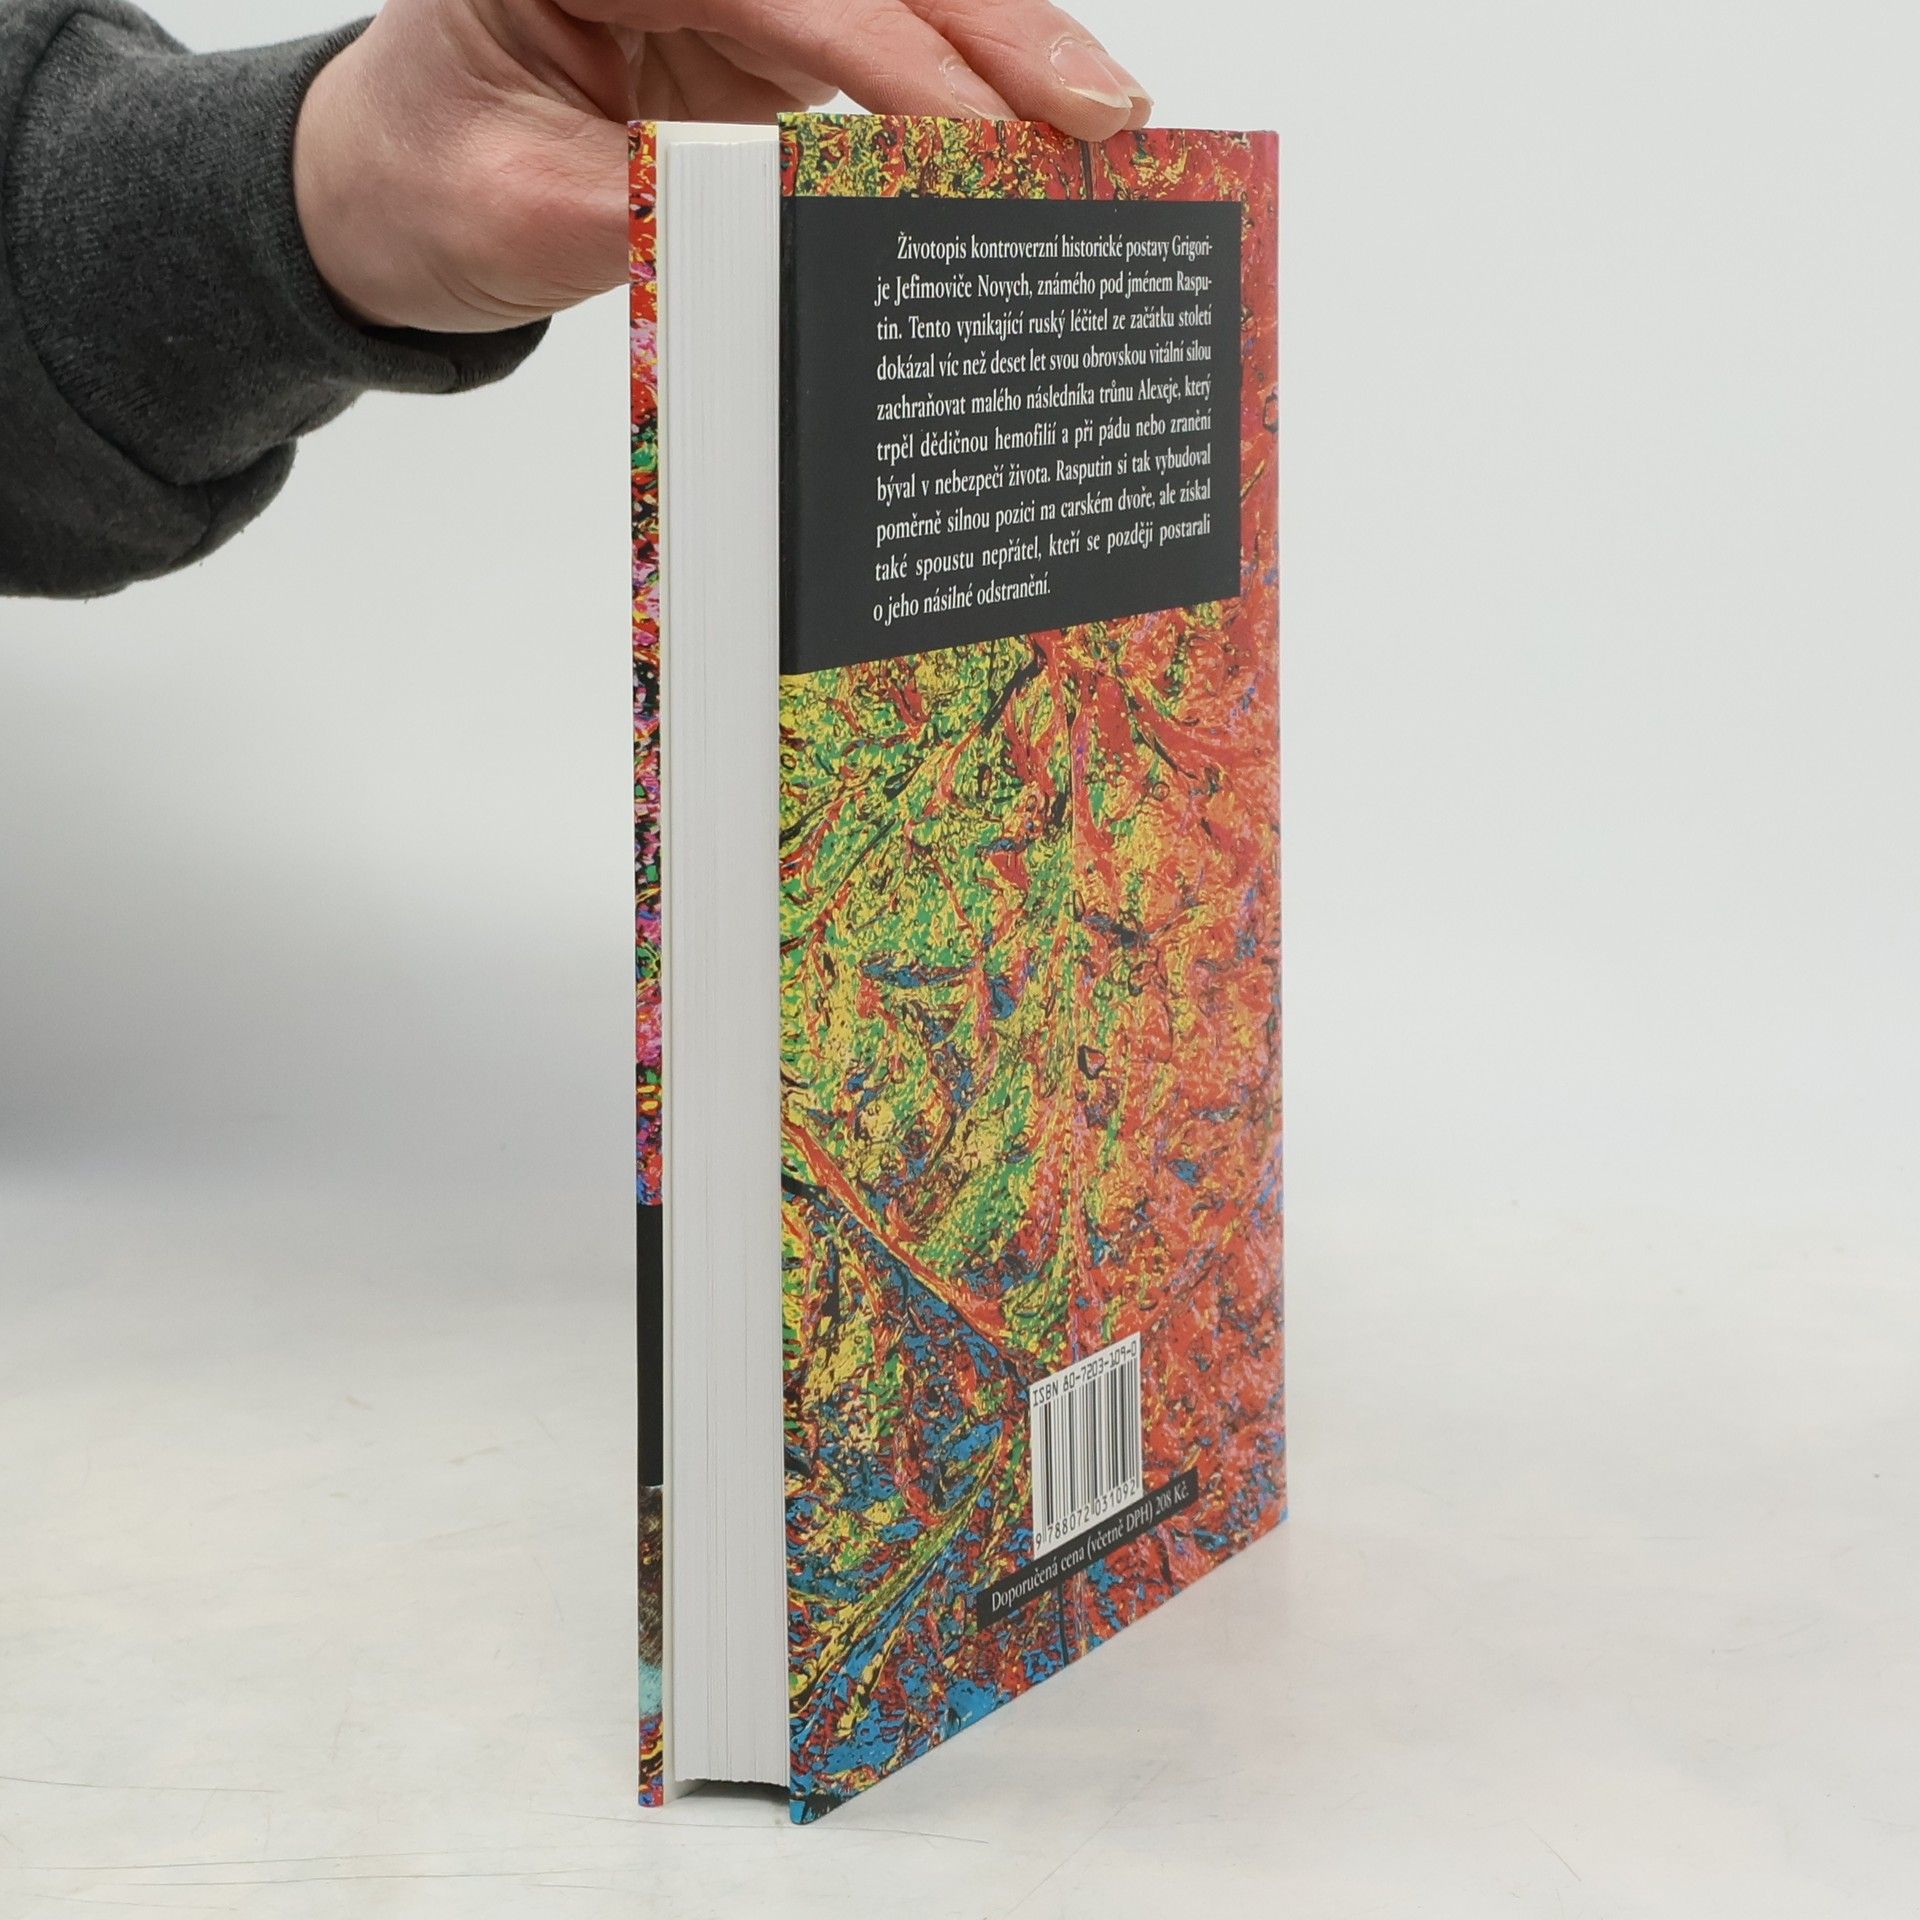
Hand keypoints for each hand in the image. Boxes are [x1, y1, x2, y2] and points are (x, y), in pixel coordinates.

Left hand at [292, 0, 1151, 333]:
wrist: (391, 191)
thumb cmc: (428, 183)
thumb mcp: (522, 213)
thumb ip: (659, 206)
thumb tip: (803, 223)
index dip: (892, 60)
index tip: (983, 131)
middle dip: (989, 34)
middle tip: (1098, 105)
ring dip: (1002, 49)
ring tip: (1100, 114)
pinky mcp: (762, 33)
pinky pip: (882, 42)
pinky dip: (964, 85)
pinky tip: (1032, 121)